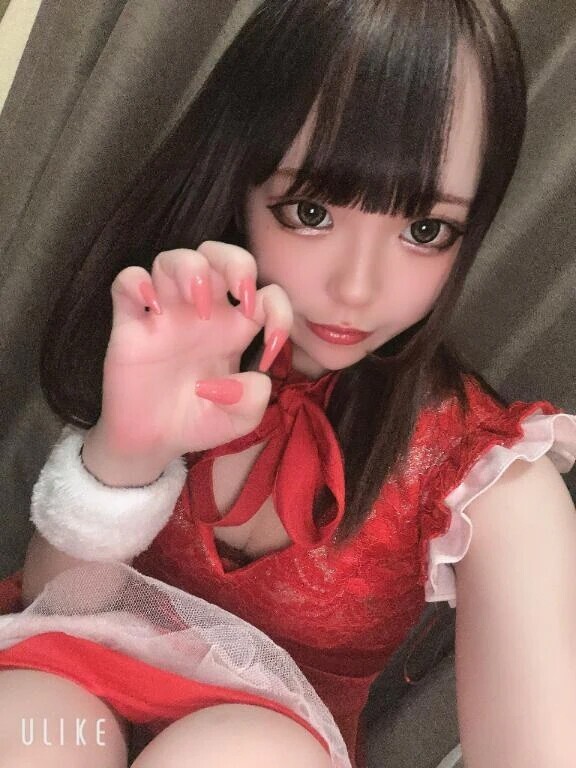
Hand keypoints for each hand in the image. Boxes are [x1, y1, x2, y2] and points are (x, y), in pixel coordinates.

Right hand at [84, 242, 291, 475]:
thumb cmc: (199, 421)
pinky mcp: (130, 322)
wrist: (152, 441)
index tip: (270, 348)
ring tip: (195, 303)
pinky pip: (127, 281)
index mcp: (236, 329)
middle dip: (235, 261)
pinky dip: (137, 282)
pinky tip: (150, 309)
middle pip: (220, 256)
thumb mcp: (238, 421)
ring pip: (174, 259)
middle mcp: (203, 312)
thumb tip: (254, 379)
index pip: (267, 294)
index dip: (279, 311)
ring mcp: (166, 313)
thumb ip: (253, 402)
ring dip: (190, 268)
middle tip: (239, 291)